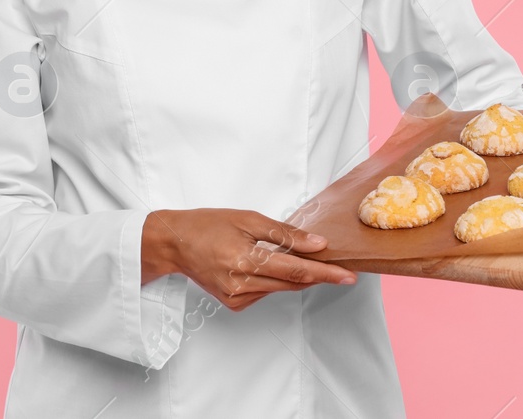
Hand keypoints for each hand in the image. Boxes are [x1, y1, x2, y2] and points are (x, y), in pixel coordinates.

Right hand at [140, 208, 356, 311]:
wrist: (174, 243)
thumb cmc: (208, 225)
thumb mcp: (248, 219)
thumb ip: (285, 234)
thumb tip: (317, 245)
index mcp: (245, 260)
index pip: (296, 270)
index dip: (325, 274)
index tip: (348, 276)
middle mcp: (241, 284)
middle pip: (292, 283)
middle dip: (318, 275)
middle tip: (339, 268)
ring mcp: (236, 298)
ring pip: (280, 288)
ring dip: (295, 276)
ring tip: (291, 256)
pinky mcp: (234, 304)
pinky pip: (265, 292)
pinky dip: (273, 280)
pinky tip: (263, 265)